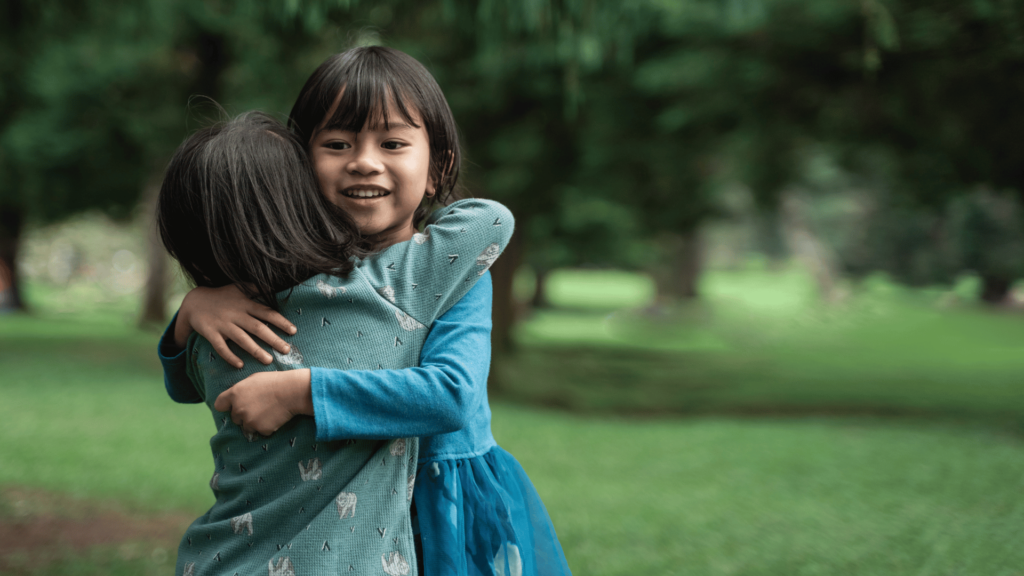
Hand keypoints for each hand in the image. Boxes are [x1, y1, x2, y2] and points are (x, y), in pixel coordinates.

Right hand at [175, 285, 296, 368]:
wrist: (194, 301)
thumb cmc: (222, 296)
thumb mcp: (239, 288)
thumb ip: (256, 289)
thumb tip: (275, 286)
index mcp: (245, 304)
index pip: (266, 313)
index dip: (281, 321)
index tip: (293, 331)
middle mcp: (236, 314)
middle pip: (257, 328)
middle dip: (273, 339)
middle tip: (286, 350)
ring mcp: (223, 324)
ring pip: (241, 339)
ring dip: (255, 350)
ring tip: (269, 360)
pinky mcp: (210, 333)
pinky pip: (220, 346)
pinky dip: (230, 356)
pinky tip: (240, 365)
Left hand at [214, 370, 312, 436]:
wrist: (291, 391)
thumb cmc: (274, 381)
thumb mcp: (253, 379)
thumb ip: (240, 390)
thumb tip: (235, 397)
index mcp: (235, 394)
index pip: (219, 405)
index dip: (227, 406)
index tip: (233, 406)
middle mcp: (238, 409)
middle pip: (234, 418)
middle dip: (243, 415)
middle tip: (258, 407)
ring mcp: (249, 421)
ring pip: (247, 427)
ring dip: (254, 423)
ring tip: (268, 412)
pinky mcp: (261, 429)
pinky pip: (261, 431)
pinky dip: (267, 427)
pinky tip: (275, 417)